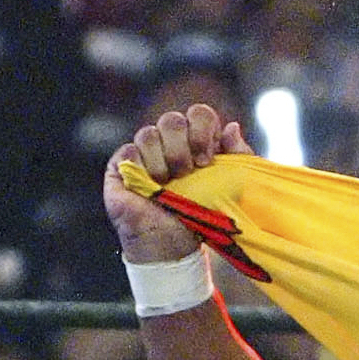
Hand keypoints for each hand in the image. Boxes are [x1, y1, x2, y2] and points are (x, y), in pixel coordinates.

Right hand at [103, 103, 252, 262]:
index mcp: (196, 141)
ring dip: (162, 162)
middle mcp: (168, 142)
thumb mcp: (232, 186)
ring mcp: (143, 152)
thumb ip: (238, 157)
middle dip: (182, 148)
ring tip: (168, 185)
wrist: (175, 245)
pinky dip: (142, 168)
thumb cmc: (203, 216)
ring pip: (148, 134)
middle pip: (172, 119)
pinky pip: (128, 151)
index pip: (198, 114)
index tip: (207, 160)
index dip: (202, 131)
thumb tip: (231, 127)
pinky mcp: (121, 166)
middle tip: (188, 173)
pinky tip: (150, 186)